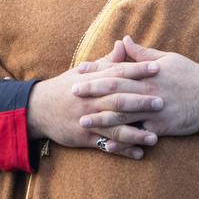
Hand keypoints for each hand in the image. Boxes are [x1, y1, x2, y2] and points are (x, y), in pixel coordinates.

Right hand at [27, 60, 162, 158]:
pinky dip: (122, 150)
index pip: (117, 74)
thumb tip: (123, 44)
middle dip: (140, 102)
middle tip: (162, 102)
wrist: (37, 108)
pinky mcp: (84, 138)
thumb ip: (106, 62)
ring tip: (155, 137)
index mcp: (92, 82)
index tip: (158, 68)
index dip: (138, 70)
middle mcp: (91, 101)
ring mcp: (87, 121)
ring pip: (114, 127)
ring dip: (135, 133)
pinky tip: (139, 153)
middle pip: (118, 101)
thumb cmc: (64, 88)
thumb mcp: (82, 72)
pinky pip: (106, 145)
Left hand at [73, 36, 198, 137]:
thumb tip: (124, 40)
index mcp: (148, 73)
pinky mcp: (161, 128)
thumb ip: (142, 53)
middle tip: (71, 94)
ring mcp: (154, 111)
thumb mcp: (167, 58)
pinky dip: (123, 142)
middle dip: (92, 92)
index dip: (97, 71)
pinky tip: (108, 146)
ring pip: (123, 115)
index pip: (117, 70)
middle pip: (115, 91)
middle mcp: (148, 91)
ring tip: (82, 122)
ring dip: (101, 118)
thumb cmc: (190, 74)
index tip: (79, 71)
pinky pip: (138, 136)